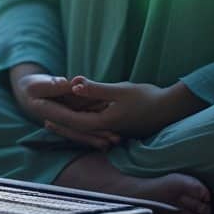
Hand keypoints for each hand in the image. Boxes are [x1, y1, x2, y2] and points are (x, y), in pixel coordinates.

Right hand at [12, 73, 121, 151]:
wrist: (25, 92)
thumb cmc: (32, 86)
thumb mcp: (39, 83)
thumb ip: (52, 85)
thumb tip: (66, 84)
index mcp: (50, 114)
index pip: (72, 121)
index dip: (88, 126)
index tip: (104, 128)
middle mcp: (58, 123)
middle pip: (80, 131)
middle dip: (98, 136)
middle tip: (116, 140)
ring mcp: (64, 123)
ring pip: (83, 131)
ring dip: (99, 135)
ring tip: (118, 139)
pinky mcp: (69, 121)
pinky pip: (83, 126)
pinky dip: (95, 129)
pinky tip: (109, 133)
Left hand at [43, 78, 170, 140]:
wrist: (171, 108)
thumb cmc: (147, 98)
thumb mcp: (120, 90)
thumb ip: (97, 89)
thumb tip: (74, 84)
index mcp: (106, 123)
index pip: (76, 123)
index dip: (58, 118)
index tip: (44, 114)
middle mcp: (109, 130)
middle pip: (79, 129)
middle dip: (61, 124)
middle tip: (43, 119)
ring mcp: (115, 129)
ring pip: (88, 128)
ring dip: (72, 123)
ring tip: (56, 117)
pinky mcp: (120, 126)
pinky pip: (97, 126)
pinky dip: (85, 121)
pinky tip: (80, 115)